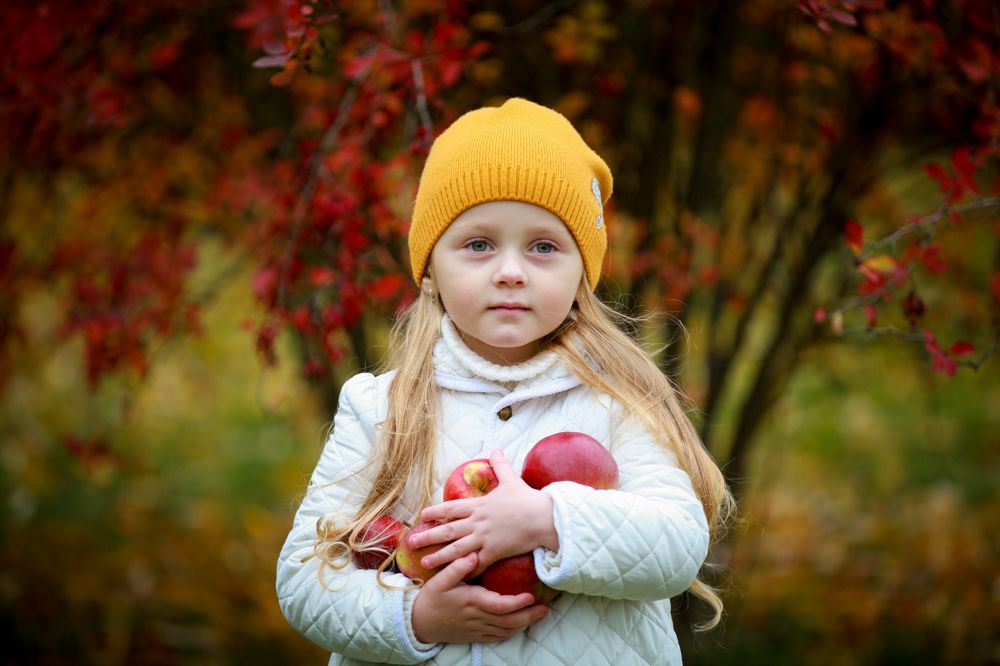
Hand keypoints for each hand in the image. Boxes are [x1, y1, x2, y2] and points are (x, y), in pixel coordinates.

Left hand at [407, 449, 558, 575]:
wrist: (543, 517)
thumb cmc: (527, 499)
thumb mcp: (512, 479)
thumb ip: (501, 466)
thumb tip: (496, 449)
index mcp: (479, 505)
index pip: (451, 508)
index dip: (435, 512)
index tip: (421, 516)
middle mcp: (478, 522)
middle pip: (448, 530)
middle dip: (428, 537)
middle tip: (411, 542)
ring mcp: (485, 538)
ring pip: (456, 549)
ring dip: (439, 556)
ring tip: (424, 563)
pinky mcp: (494, 552)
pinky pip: (476, 563)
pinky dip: (464, 570)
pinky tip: (454, 576)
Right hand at [411, 551, 549, 643]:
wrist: (419, 623)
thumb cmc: (432, 598)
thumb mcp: (440, 580)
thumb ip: (456, 567)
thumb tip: (472, 555)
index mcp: (471, 601)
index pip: (499, 606)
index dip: (517, 603)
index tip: (530, 595)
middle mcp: (477, 618)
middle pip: (509, 621)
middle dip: (529, 616)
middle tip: (545, 608)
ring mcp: (478, 629)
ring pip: (507, 631)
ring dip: (525, 624)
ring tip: (540, 614)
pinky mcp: (476, 636)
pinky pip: (499, 637)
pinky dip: (513, 632)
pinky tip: (522, 625)